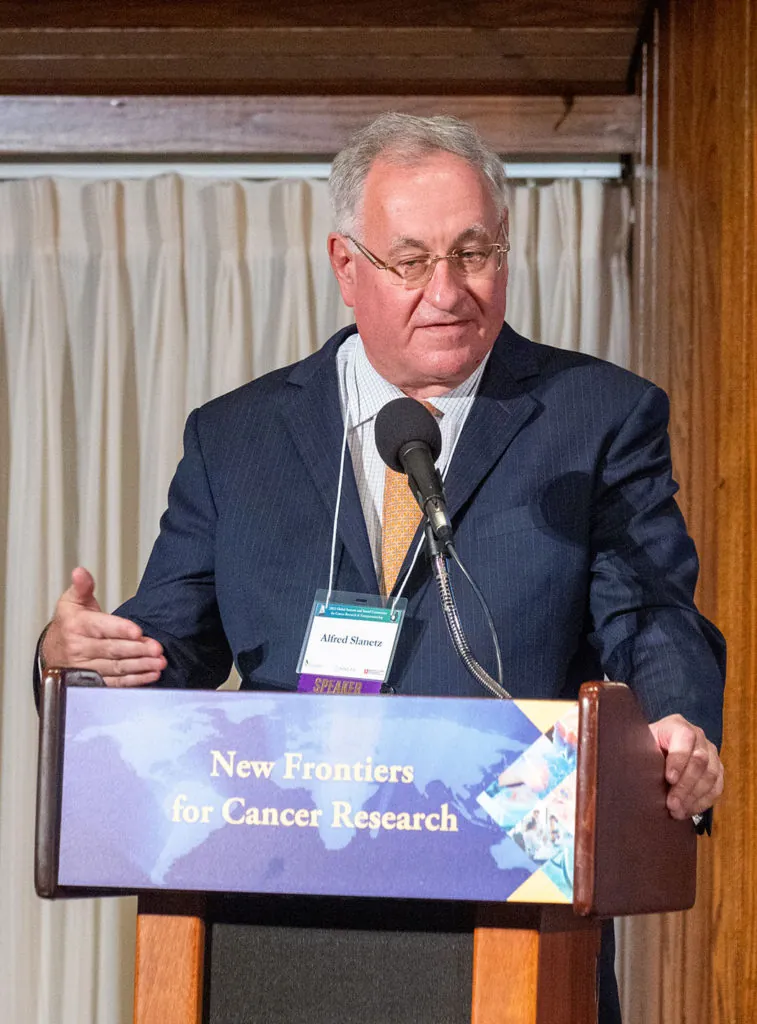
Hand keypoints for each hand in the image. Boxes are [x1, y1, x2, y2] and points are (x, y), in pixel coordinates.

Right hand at [42, 567, 165, 686]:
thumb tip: (81, 572)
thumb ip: (83, 587)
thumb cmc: (69, 623)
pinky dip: (135, 681)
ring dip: (140, 666)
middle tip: (157, 649)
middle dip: (137, 650)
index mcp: (76, 626)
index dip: (120, 630)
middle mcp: (80, 648)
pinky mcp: (92, 682)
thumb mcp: (72, 601)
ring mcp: (86, 668)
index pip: (101, 627)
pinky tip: (151, 675)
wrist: (53, 650)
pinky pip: (116, 683)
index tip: (138, 631)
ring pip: (116, 668)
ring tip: (159, 662)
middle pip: (112, 650)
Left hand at [648, 714, 723, 818]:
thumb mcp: (639, 745)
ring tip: (677, 811)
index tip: (669, 779)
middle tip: (672, 804)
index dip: (678, 759)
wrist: (655, 752)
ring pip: (710, 775)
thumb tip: (640, 771)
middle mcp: (698, 736)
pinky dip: (702, 802)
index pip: (685, 737)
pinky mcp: (716, 769)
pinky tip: (687, 810)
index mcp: (677, 725)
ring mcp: (710, 752)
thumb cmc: (644, 748)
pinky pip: (716, 787)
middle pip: (699, 760)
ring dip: (694, 797)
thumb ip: (641, 752)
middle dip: (685, 785)